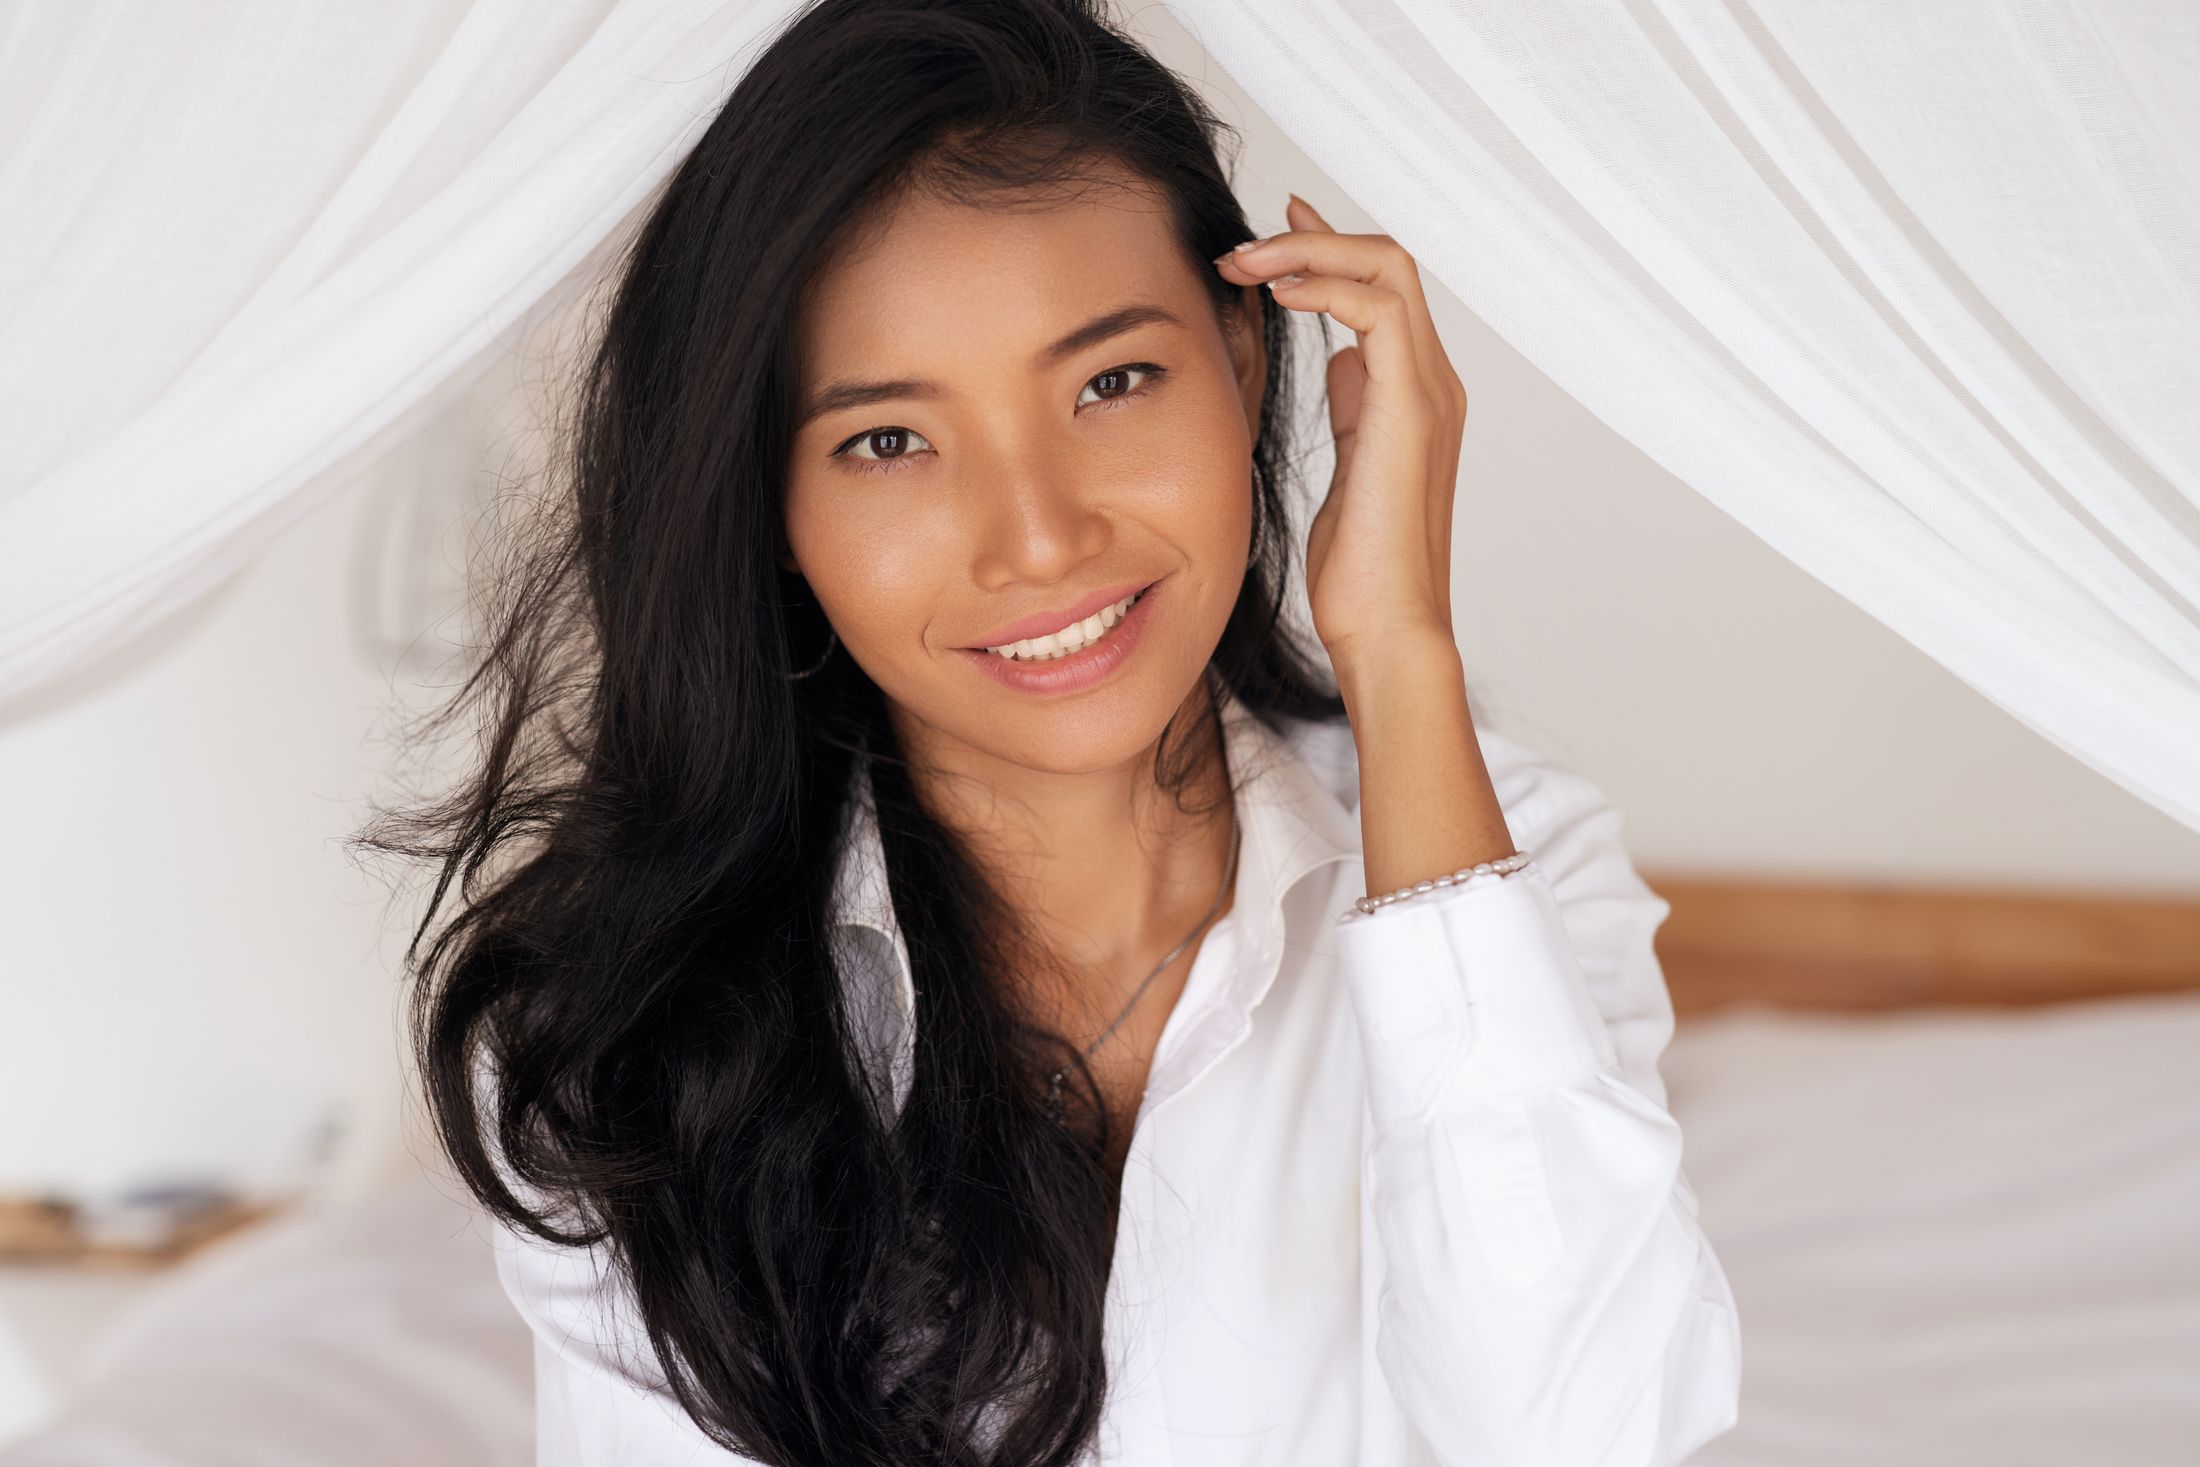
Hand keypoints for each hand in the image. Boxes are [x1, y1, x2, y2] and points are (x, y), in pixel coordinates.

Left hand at [1213, 194, 1467, 664]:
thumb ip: (1354, 413)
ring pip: (1387, 267)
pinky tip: (1276, 291)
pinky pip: (1378, 308)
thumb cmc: (1361, 572)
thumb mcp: (1350, 472)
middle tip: (1241, 245)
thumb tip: (1343, 365)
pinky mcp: (1411, 408)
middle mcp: (1434, 383)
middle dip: (1313, 238)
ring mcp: (1430, 392)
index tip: (1272, 233)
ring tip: (1245, 260)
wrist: (1389, 628)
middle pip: (1389, 262)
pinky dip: (1326, 284)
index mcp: (1417, 396)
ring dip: (1310, 250)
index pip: (1382, 290)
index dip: (1328, 250)